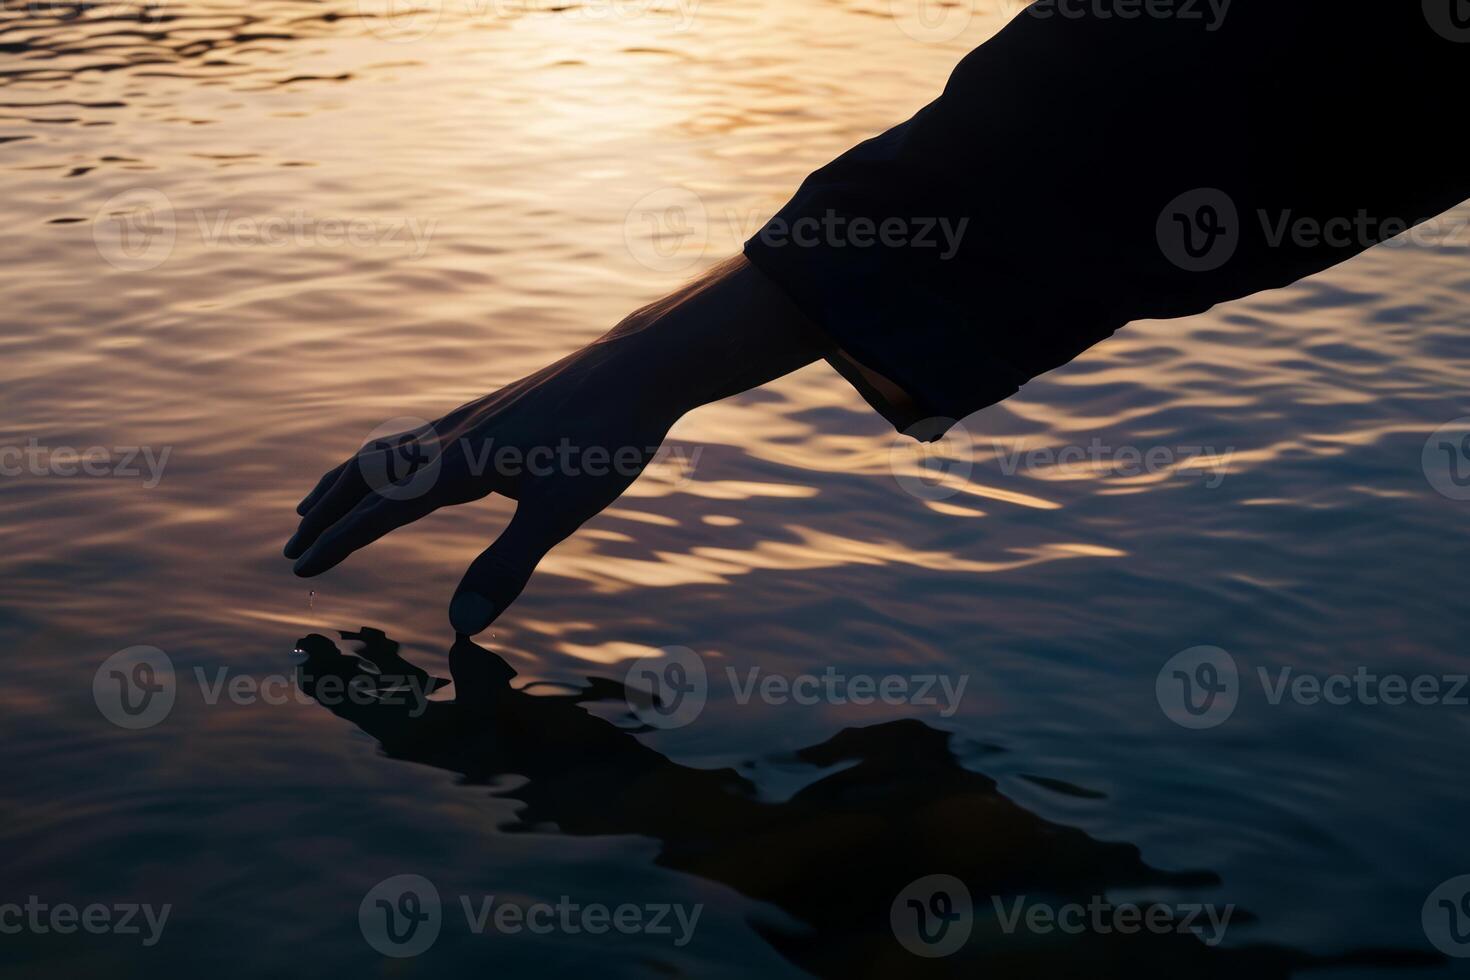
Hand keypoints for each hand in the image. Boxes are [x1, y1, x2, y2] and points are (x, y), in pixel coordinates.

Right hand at [285, 256, 827, 634]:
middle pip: (367, 472)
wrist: (639, 367)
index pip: (380, 510)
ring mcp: (471, 418)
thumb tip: (459, 624)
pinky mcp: (493, 410)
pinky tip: (405, 465)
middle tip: (294, 542)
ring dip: (349, 480)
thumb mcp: (560, 514)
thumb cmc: (605, 439)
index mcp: (457, 466)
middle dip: (327, 510)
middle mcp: (451, 436)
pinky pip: (416, 436)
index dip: (339, 542)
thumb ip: (506, 566)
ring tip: (322, 500)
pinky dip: (386, 457)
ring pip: (387, 448)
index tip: (300, 568)